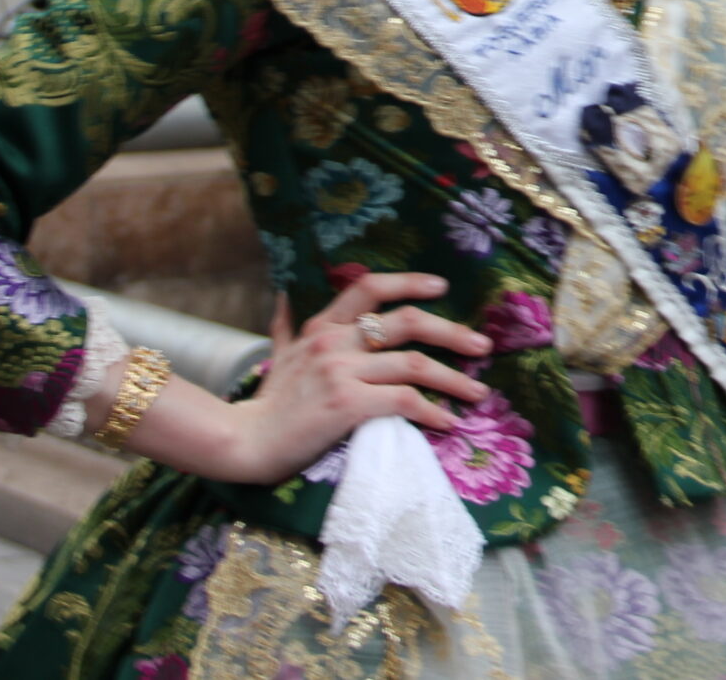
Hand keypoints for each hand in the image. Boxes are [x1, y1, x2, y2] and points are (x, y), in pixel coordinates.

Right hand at [213, 271, 492, 483]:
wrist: (242, 443)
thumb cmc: (265, 405)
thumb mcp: (276, 356)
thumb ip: (284, 326)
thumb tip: (283, 295)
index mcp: (322, 327)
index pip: (370, 286)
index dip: (410, 282)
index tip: (441, 287)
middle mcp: (334, 342)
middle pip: (407, 321)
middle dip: (453, 332)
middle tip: (483, 346)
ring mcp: (341, 372)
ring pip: (415, 364)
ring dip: (455, 379)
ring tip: (478, 391)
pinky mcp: (347, 404)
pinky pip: (404, 401)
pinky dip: (433, 411)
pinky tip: (448, 422)